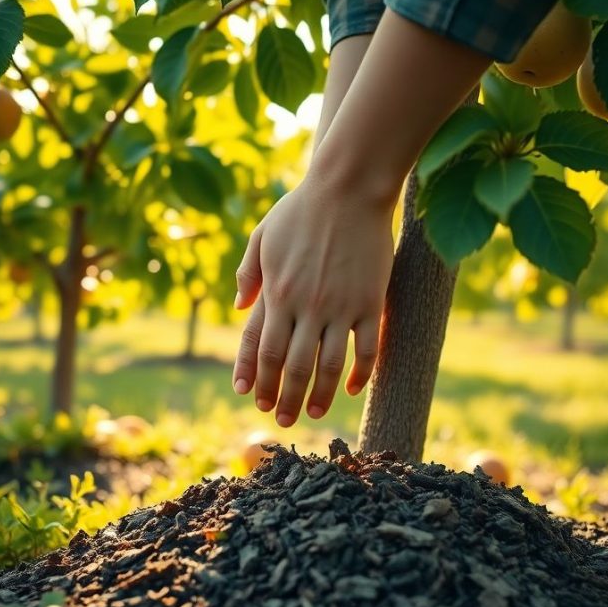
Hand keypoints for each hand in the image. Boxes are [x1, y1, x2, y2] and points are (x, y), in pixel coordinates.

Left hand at [232, 172, 395, 426]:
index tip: (252, 399)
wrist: (348, 187)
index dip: (256, 376)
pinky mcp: (369, 302)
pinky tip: (352, 390)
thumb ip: (249, 271)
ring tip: (312, 413)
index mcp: (276, 291)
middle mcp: (304, 305)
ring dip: (317, 394)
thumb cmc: (302, 208)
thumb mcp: (262, 235)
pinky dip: (358, 375)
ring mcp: (339, 306)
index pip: (261, 347)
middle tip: (282, 420)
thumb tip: (238, 304)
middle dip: (283, 396)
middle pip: (290, 365)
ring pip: (326, 365)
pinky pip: (365, 349)